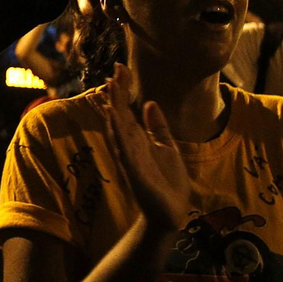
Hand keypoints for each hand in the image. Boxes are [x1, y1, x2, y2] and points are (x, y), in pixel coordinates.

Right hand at [106, 82, 193, 232]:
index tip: (121, 68)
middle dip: (118, 93)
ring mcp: (131, 157)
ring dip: (114, 108)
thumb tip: (148, 103)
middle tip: (115, 70)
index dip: (124, 90)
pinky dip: (118, 133)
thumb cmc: (168, 182)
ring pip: (119, 128)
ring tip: (111, 87)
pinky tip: (114, 118)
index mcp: (139, 139)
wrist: (171, 213)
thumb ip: (157, 127)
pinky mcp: (134, 170)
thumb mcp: (167, 148)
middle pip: (120, 115)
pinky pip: (124, 148)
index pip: (128, 110)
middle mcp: (131, 145)